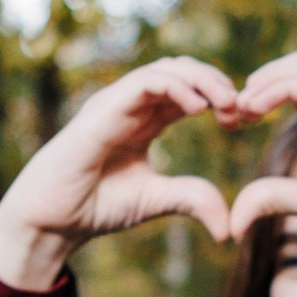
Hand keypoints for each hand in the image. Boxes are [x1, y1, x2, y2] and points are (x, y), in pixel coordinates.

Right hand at [0, 57, 239, 290]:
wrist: (52, 219)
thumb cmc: (95, 206)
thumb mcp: (156, 200)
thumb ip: (190, 199)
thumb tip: (228, 227)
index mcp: (144, 120)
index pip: (190, 92)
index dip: (221, 100)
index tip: (244, 122)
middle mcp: (131, 105)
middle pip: (183, 72)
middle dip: (218, 84)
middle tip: (243, 110)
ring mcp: (116, 103)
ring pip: (167, 69)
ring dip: (203, 81)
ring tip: (228, 104)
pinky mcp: (103, 109)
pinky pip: (144, 83)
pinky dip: (175, 87)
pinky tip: (198, 108)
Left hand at [225, 53, 296, 283]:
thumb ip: (273, 197)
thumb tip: (235, 219)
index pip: (294, 83)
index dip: (259, 94)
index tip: (233, 119)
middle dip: (258, 80)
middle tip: (231, 109)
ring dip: (266, 81)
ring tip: (241, 106)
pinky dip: (283, 89)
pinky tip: (258, 106)